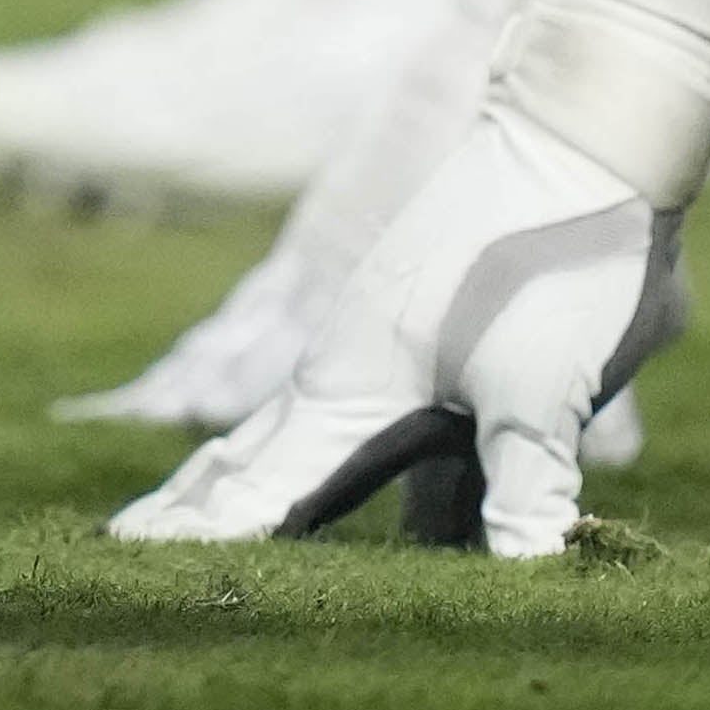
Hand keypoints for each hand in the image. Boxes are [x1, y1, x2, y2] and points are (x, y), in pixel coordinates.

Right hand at [106, 84, 677, 556]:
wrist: (589, 130)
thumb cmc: (556, 263)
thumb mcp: (544, 394)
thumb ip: (524, 493)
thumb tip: (522, 579)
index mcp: (354, 388)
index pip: (257, 486)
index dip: (197, 532)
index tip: (122, 558)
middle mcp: (351, 369)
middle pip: (257, 457)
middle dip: (198, 507)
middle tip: (120, 546)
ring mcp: (389, 346)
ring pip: (308, 436)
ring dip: (258, 481)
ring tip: (199, 520)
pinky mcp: (440, 334)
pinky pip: (369, 421)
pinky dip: (339, 460)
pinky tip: (355, 489)